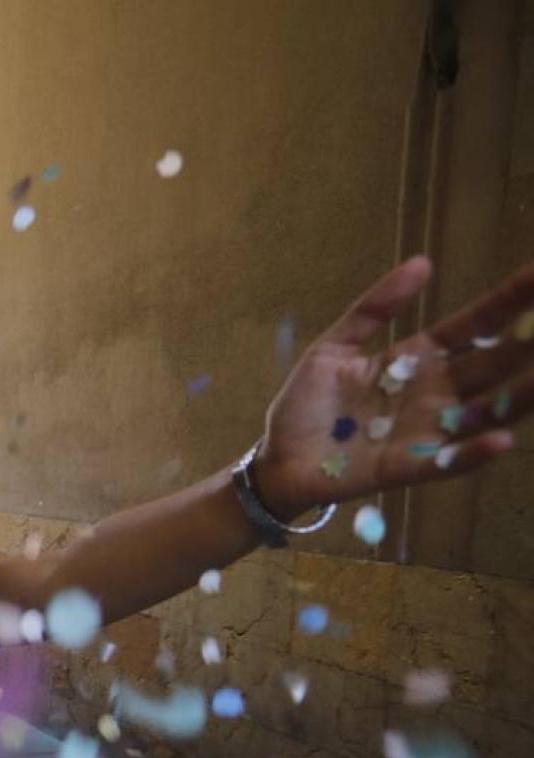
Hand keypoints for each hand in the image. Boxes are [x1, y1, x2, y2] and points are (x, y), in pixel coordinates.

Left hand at [252, 256, 533, 516]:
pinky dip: (474, 451)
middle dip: (528, 346)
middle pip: (492, 365)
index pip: (473, 326)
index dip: (507, 302)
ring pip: (484, 411)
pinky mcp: (406, 467)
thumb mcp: (334, 347)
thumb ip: (374, 309)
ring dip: (519, 396)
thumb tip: (423, 263)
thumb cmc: (307, 404)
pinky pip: (447, 460)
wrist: (276, 457)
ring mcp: (424, 430)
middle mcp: (433, 393)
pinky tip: (502, 438)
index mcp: (417, 358)